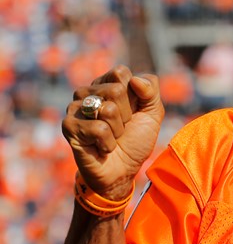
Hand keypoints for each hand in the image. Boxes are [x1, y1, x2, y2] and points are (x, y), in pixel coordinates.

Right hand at [62, 65, 164, 200]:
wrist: (123, 171)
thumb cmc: (136, 140)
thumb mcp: (152, 114)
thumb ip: (151, 91)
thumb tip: (134, 80)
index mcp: (106, 84)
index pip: (121, 72)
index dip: (134, 95)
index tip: (132, 111)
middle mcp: (88, 92)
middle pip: (116, 90)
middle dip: (127, 115)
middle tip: (121, 128)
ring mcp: (75, 108)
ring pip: (108, 109)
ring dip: (118, 130)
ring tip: (111, 137)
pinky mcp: (68, 126)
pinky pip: (99, 128)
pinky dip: (108, 142)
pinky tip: (101, 147)